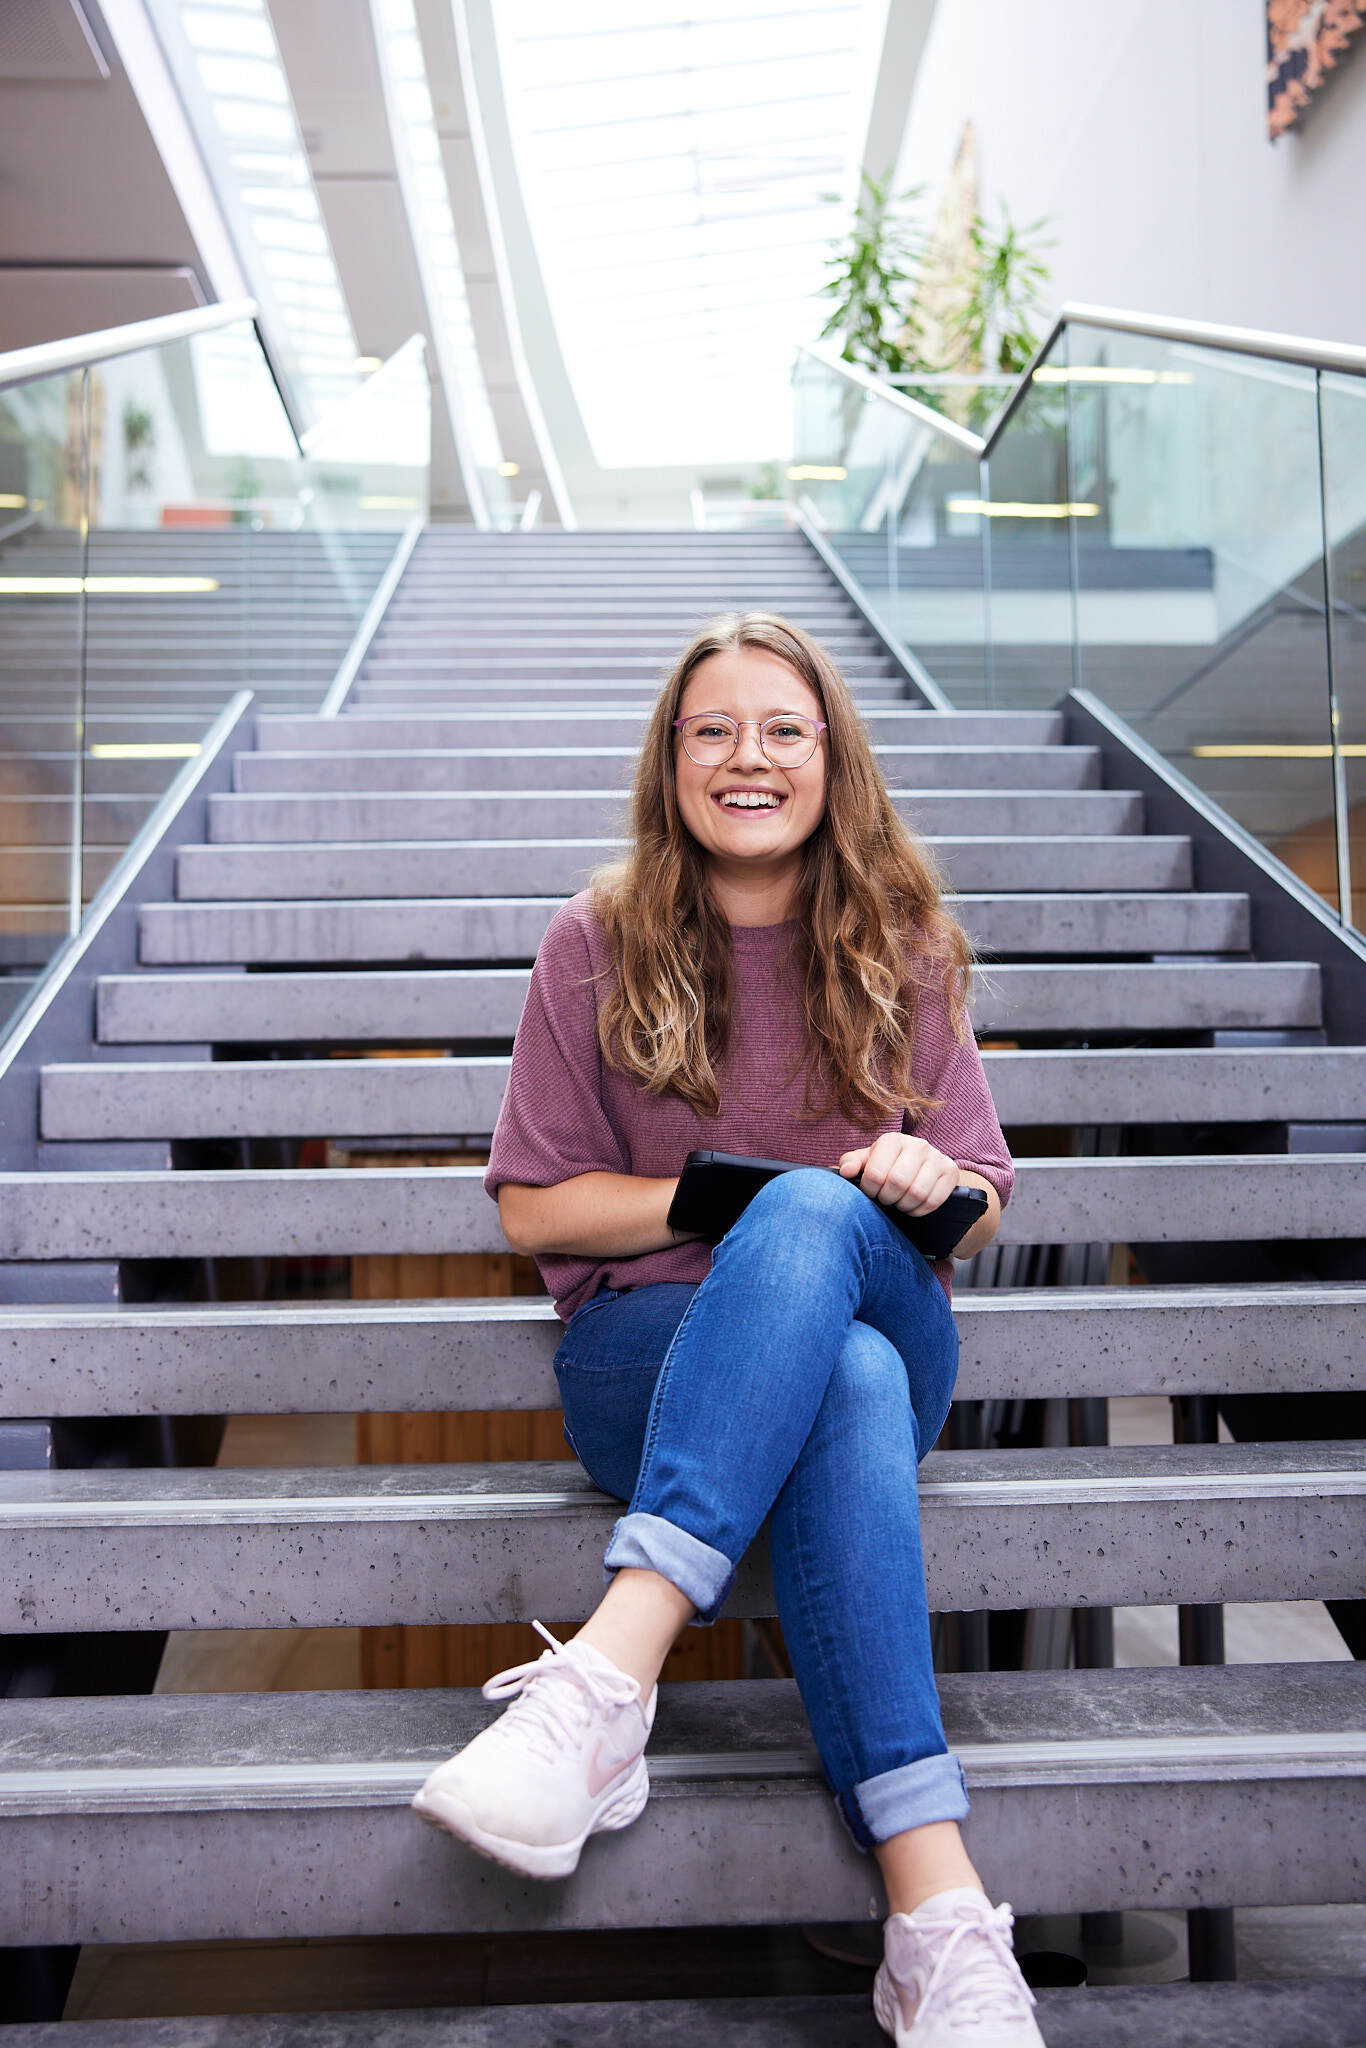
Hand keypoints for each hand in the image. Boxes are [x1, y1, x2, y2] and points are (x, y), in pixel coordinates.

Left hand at [838, 1134, 958, 1215]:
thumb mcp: (868, 1160)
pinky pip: (933, 1201)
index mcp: (892, 1140)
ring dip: (904, 1205)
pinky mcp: (950, 1172)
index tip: (870, 1192)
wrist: (921, 1164)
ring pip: (917, 1193)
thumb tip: (845, 1171)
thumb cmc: (888, 1164)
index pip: (876, 1173)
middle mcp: (917, 1145)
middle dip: (887, 1198)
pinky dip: (919, 1210)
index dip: (870, 1190)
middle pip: (898, 1183)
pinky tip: (913, 1205)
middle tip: (885, 1198)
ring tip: (899, 1202)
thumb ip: (851, 1163)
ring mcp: (937, 1158)